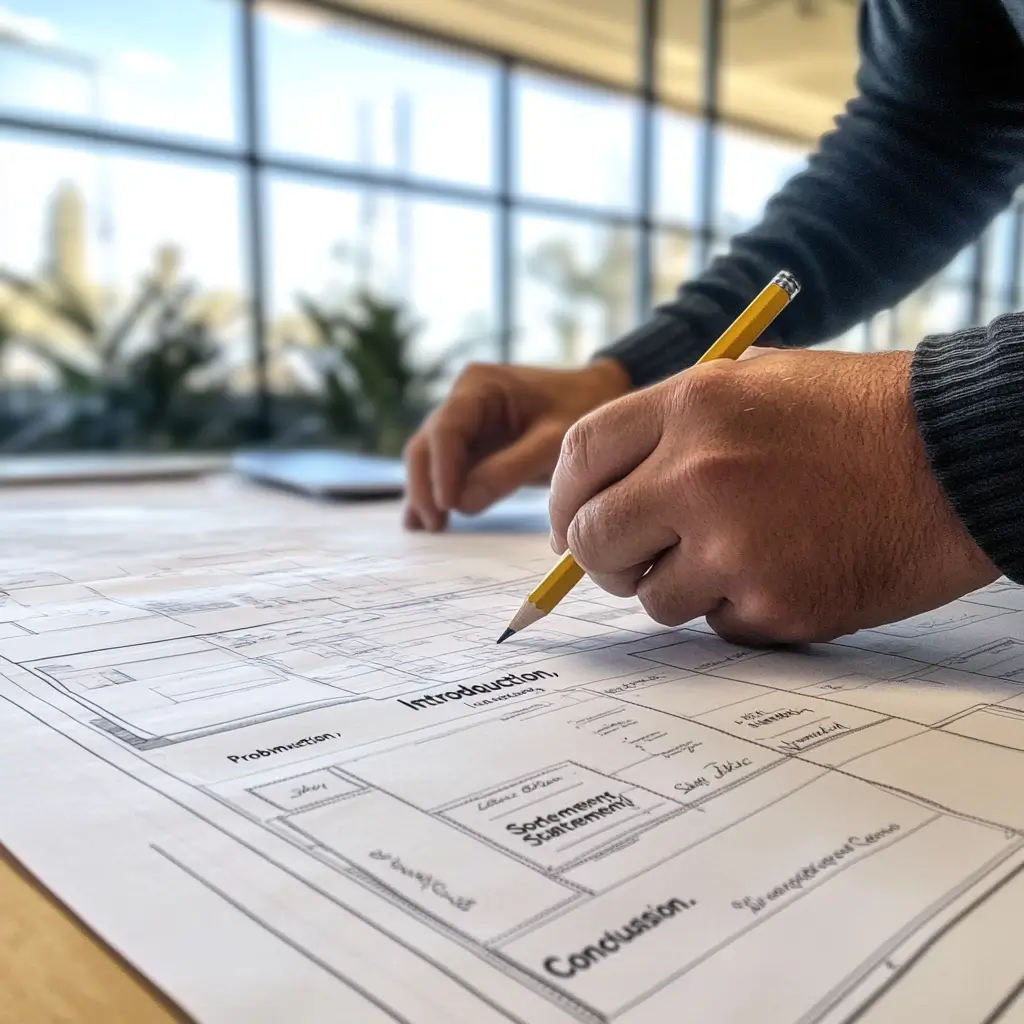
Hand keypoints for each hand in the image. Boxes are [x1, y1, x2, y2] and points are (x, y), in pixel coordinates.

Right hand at [403, 358, 629, 529]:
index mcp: (480, 387)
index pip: (447, 428)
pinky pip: (444, 470)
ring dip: (426, 493)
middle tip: (434, 524)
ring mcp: (464, 422)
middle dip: (426, 485)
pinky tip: (427, 524)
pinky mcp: (471, 444)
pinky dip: (436, 494)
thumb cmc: (580, 410)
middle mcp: (463, 400)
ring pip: (429, 459)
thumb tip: (463, 503)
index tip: (448, 505)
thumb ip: (509, 469)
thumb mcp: (554, 442)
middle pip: (427, 444)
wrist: (596, 397)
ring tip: (431, 528)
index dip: (442, 469)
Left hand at [548, 349, 997, 643]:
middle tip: (627, 562)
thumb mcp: (760, 379)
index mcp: (692, 405)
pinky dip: (735, 610)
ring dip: (678, 587)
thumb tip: (602, 487)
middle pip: (594, 540)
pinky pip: (716, 626)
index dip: (563, 499)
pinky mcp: (776, 605)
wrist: (963, 456)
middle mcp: (699, 474)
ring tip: (737, 555)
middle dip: (601, 559)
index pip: (578, 457)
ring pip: (652, 598)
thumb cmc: (860, 414)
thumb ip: (675, 423)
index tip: (568, 527)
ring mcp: (736, 546)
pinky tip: (784, 572)